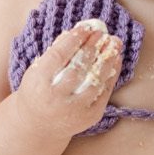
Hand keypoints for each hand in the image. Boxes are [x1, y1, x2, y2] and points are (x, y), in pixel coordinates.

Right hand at [15, 19, 122, 136]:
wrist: (38, 127)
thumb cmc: (37, 91)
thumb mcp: (37, 72)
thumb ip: (55, 53)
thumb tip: (78, 31)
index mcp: (39, 83)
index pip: (59, 55)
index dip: (74, 39)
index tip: (85, 27)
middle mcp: (56, 97)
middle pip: (79, 67)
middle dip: (93, 47)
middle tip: (102, 33)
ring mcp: (74, 109)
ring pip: (95, 80)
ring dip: (107, 59)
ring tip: (113, 43)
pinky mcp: (90, 116)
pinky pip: (104, 92)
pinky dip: (112, 74)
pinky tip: (116, 60)